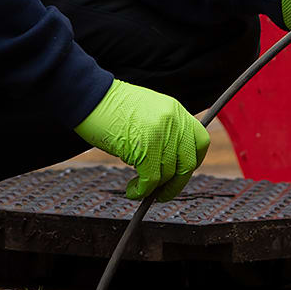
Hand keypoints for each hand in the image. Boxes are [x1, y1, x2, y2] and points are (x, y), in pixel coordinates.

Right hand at [74, 79, 210, 201]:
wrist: (89, 97)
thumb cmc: (111, 108)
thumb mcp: (147, 113)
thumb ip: (164, 132)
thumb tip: (169, 164)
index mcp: (175, 110)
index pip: (200, 140)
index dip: (194, 161)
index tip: (182, 173)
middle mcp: (173, 120)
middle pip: (189, 162)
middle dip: (177, 183)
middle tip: (163, 192)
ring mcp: (160, 133)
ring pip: (168, 173)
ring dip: (154, 188)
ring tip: (138, 188)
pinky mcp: (145, 147)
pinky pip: (151, 179)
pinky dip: (142, 191)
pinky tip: (132, 190)